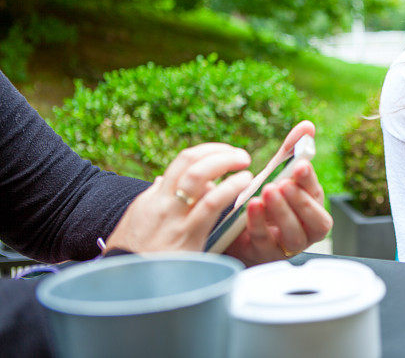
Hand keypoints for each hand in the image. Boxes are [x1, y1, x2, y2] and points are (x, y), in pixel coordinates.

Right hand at [105, 143, 253, 252]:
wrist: (122, 288)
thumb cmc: (134, 259)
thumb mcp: (140, 224)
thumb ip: (156, 202)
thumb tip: (164, 181)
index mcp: (153, 198)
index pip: (182, 163)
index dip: (207, 153)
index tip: (224, 153)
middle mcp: (162, 202)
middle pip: (190, 161)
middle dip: (218, 152)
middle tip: (240, 155)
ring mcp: (174, 217)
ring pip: (199, 176)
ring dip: (225, 163)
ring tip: (246, 165)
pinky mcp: (187, 236)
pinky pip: (210, 205)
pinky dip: (229, 189)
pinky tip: (243, 184)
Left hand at [223, 121, 332, 265]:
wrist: (231, 229)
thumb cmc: (262, 200)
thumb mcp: (276, 174)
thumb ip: (291, 151)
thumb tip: (308, 125)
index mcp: (312, 207)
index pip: (318, 194)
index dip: (310, 180)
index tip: (299, 165)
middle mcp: (306, 229)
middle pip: (316, 221)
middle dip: (300, 200)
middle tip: (283, 183)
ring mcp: (286, 246)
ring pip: (294, 236)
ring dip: (282, 212)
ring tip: (267, 191)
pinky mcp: (265, 256)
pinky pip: (265, 242)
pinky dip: (258, 223)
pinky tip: (250, 205)